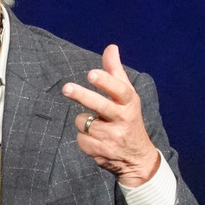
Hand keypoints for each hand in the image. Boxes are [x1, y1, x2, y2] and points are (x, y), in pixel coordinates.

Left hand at [61, 44, 159, 186]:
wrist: (137, 158)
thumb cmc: (128, 119)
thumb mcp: (127, 96)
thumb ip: (115, 72)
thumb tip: (111, 47)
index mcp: (129, 103)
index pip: (119, 90)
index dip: (105, 81)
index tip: (92, 74)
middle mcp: (123, 119)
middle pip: (100, 105)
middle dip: (82, 95)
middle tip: (66, 88)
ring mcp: (112, 137)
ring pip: (83, 122)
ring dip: (83, 122)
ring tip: (96, 126)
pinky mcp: (101, 151)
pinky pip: (81, 139)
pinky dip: (84, 138)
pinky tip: (95, 140)